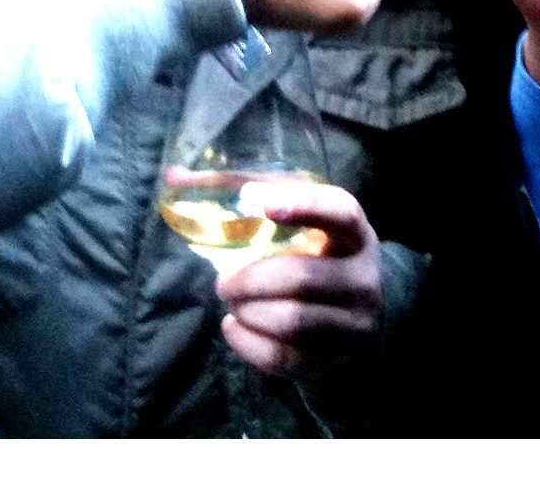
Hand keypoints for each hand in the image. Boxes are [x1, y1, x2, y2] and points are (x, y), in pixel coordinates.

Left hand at [214, 181, 382, 383]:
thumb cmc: (316, 261)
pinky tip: (235, 328)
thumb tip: (175, 175)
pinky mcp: (338, 363)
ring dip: (248, 312)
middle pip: (301, 277)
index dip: (304, 205)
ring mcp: (357, 325)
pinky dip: (247, 343)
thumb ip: (243, 198)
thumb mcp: (299, 229)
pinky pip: (283, 357)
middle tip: (223, 283)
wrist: (358, 326)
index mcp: (356, 235)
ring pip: (291, 322)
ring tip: (232, 304)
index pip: (340, 212)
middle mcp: (364, 279)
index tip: (261, 203)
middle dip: (250, 280)